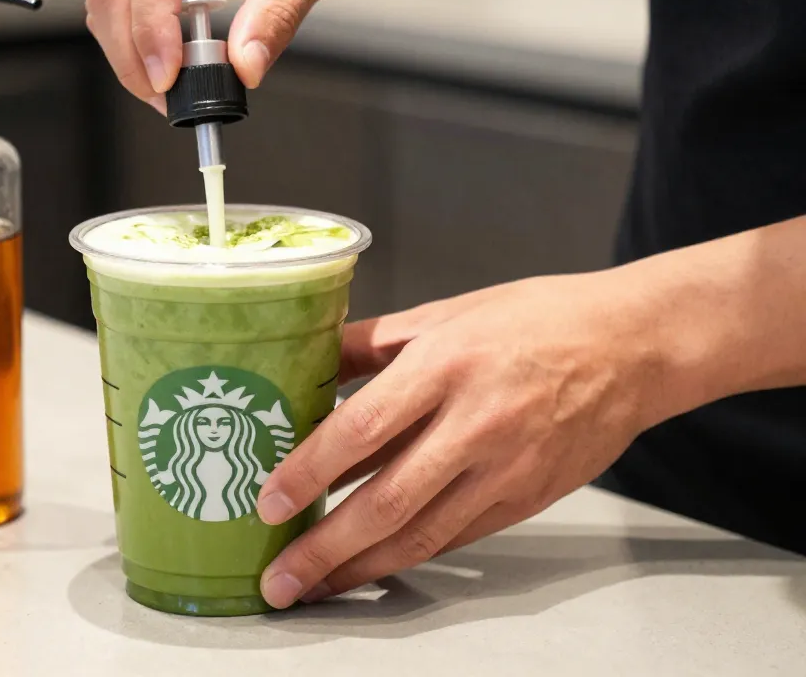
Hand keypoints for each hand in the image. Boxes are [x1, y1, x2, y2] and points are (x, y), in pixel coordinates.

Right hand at [84, 0, 377, 110]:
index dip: (152, 27)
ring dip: (129, 51)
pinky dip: (137, 40)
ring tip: (171, 89)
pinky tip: (169, 65)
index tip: (169, 78)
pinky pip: (124, 0)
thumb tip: (243, 68)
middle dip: (132, 50)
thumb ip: (277, 15)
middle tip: (166, 98)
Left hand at [256, 271, 655, 607]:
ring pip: (421, 533)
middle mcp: (475, 422)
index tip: (269, 500)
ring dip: (361, 568)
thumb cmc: (538, 319)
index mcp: (446, 363)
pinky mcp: (526, 498)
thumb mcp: (448, 311)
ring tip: (316, 589)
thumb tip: (314, 357)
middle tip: (279, 576)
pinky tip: (374, 566)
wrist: (632, 347)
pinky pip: (457, 536)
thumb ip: (375, 341)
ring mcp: (505, 468)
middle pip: (387, 500)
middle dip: (326, 547)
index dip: (310, 470)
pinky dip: (410, 555)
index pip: (362, 428)